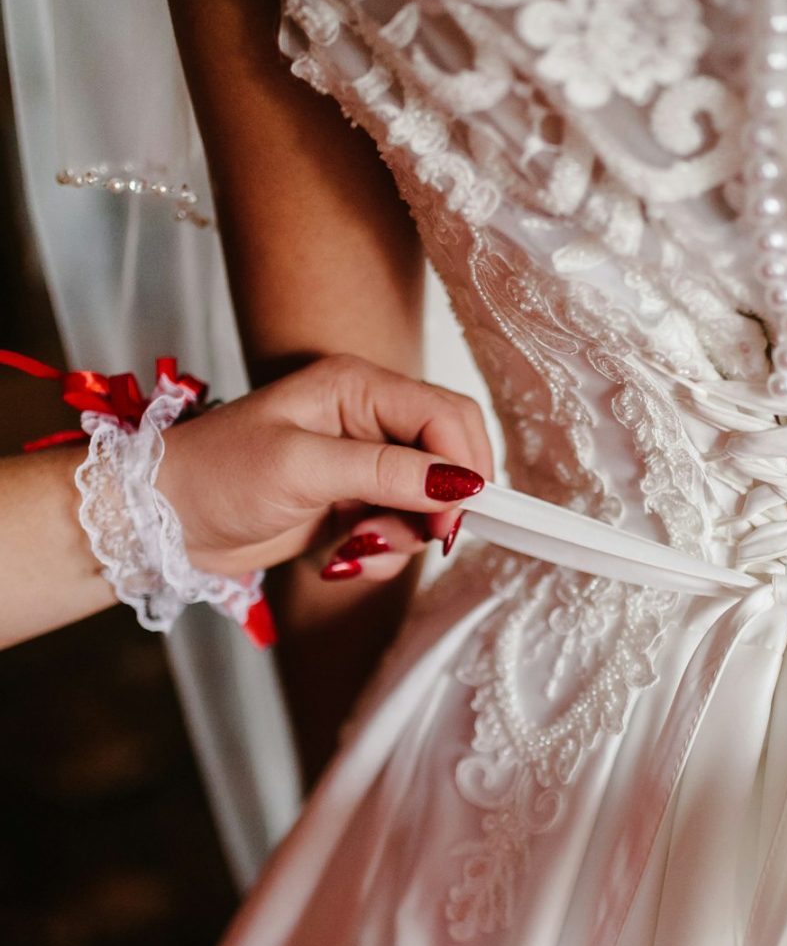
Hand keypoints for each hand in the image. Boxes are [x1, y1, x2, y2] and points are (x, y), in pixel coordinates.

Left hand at [157, 355, 493, 581]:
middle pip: (446, 458)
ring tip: (357, 548)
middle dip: (439, 505)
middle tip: (422, 540)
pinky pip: (397, 531)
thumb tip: (460, 483)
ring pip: (426, 503)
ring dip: (404, 536)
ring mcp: (361, 465)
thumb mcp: (304, 468)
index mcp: (358, 387)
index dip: (463, 465)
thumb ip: (387, 472)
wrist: (165, 521)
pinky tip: (343, 558)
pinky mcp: (352, 504)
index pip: (446, 415)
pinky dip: (382, 553)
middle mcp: (367, 420)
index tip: (452, 517)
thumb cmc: (218, 475)